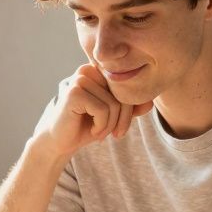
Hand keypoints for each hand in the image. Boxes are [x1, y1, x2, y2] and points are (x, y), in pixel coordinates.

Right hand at [30, 64, 152, 159]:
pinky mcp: (74, 93)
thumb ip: (130, 107)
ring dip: (109, 125)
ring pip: (113, 104)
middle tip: (114, 135)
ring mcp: (79, 80)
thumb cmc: (86, 126)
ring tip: (100, 132)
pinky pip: (102, 110)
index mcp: (97, 71)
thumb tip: (150, 102)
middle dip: (121, 119)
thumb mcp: (112, 116)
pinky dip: (101, 126)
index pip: (126, 86)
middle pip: (122, 94)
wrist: (61, 141)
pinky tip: (92, 131)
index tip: (121, 128)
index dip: (128, 110)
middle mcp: (88, 70)